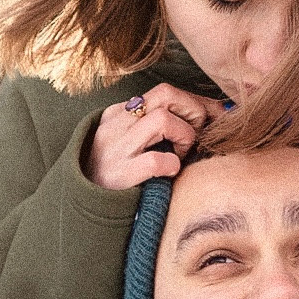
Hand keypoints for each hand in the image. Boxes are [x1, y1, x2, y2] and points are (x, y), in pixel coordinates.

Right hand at [85, 82, 214, 190]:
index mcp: (118, 114)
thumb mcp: (129, 142)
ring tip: (180, 155)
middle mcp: (116, 125)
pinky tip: (170, 172)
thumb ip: (155, 126)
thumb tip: (206, 115)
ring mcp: (116, 149)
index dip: (195, 102)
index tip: (216, 114)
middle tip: (200, 134)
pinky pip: (155, 160)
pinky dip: (171, 164)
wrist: (82, 206)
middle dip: (194, 110)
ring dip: (184, 136)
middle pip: (166, 94)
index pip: (164, 92)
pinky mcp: (120, 174)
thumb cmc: (116, 175)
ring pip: (162, 119)